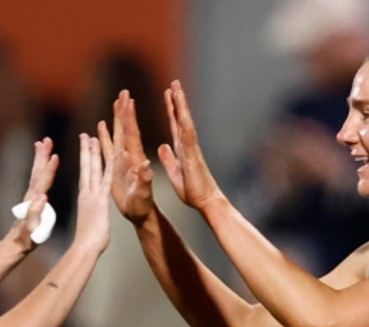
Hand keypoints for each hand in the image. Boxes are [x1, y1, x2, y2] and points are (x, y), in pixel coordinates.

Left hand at [6, 138, 58, 252]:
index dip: (49, 169)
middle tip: (46, 140)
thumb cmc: (25, 240)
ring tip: (42, 144)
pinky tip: (43, 165)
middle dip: (42, 156)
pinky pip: (37, 180)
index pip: (43, 182)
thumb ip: (34, 214)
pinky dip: (40, 169)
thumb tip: (42, 197)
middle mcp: (31, 196)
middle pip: (37, 172)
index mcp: (34, 202)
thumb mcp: (31, 230)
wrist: (15, 245)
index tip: (55, 155)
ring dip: (40, 158)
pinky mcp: (32, 200)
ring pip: (36, 173)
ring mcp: (30, 197)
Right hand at [73, 132, 112, 253]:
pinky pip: (106, 179)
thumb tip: (88, 213)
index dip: (85, 159)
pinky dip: (109, 166)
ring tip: (91, 136)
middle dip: (87, 150)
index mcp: (85, 197)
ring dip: (93, 152)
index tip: (84, 147)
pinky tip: (111, 154)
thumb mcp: (89, 222)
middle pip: (87, 167)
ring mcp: (93, 195)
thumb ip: (89, 213)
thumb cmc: (88, 241)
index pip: (85, 173)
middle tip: (86, 135)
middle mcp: (87, 192)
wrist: (86, 248)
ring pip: (93, 168)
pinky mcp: (101, 199)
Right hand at [99, 90, 157, 225]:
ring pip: (118, 135)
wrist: (140, 214)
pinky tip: (101, 125)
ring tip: (116, 101)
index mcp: (136, 160)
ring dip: (116, 119)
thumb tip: (144, 164)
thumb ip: (143, 179)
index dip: (129, 118)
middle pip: (126, 129)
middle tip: (125, 92)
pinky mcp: (115, 167)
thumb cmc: (142, 206)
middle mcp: (130, 156)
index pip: (132, 135)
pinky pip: (108, 148)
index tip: (128, 101)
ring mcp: (122, 161)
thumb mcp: (143, 194)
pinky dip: (105, 136)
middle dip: (125, 111)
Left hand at [157, 80, 226, 211]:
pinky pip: (188, 136)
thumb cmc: (192, 190)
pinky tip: (181, 112)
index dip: (171, 109)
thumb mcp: (175, 172)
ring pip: (185, 121)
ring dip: (181, 105)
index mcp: (182, 148)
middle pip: (181, 117)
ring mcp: (192, 148)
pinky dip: (185, 124)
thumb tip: (163, 146)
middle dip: (177, 100)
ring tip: (176, 88)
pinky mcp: (193, 156)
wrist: (206, 202)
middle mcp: (188, 145)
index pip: (175, 124)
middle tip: (173, 82)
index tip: (167, 93)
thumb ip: (169, 158)